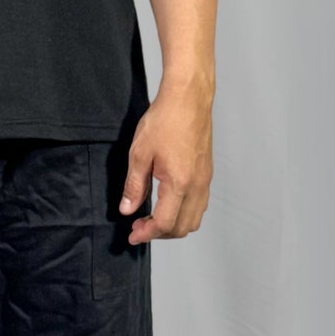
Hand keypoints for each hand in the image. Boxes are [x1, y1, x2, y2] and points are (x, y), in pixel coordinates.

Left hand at [121, 79, 213, 244]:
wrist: (188, 100)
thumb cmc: (164, 121)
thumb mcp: (139, 154)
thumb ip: (134, 186)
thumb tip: (128, 209)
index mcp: (180, 183)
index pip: (165, 222)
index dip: (147, 233)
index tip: (132, 235)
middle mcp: (197, 186)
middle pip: (183, 227)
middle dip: (160, 233)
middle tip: (138, 227)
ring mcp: (205, 180)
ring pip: (194, 218)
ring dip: (173, 225)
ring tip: (150, 217)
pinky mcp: (207, 173)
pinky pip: (199, 205)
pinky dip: (184, 213)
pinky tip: (166, 204)